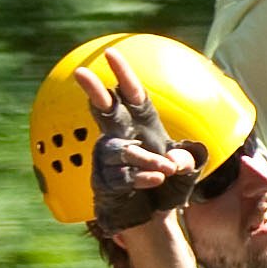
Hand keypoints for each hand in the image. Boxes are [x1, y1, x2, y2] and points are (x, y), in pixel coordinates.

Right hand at [74, 51, 205, 233]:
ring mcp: (110, 157)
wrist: (152, 214)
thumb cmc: (168, 182)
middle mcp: (121, 136)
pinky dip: (142, 178)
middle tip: (81, 72)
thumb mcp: (186, 169)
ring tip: (165, 171)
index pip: (133, 96)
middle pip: (105, 110)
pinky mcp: (104, 179)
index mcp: (142, 125)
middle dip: (95, 90)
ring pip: (124, 150)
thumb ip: (186, 160)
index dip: (124, 75)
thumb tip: (176, 161)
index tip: (111, 53)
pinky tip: (154, 181)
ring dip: (146, 160)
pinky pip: (122, 175)